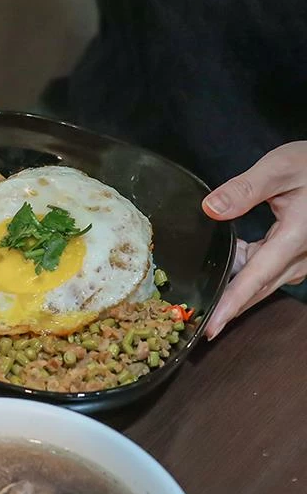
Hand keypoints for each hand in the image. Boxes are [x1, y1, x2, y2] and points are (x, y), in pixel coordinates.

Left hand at [202, 141, 306, 339]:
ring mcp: (302, 258)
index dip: (232, 303)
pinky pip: (268, 271)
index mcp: (295, 238)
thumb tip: (210, 209)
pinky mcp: (298, 254)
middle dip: (228, 305)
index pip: (257, 278)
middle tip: (197, 320)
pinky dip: (246, 272)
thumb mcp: (279, 168)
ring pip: (263, 282)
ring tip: (206, 294)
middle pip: (258, 288)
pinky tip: (230, 261)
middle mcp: (301, 255)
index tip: (213, 326)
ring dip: (236, 287)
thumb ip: (244, 189)